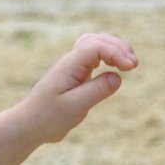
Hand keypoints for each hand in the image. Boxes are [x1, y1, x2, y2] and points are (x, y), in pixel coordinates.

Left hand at [21, 33, 138, 144]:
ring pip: (96, 44)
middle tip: (134, 64)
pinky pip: (94, 55)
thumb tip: (118, 77)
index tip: (130, 68)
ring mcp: (73, 66)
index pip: (96, 47)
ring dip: (114, 49)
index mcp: (69, 65)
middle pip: (98, 39)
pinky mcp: (76, 74)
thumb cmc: (49, 117)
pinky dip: (108, 56)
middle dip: (119, 47)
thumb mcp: (75, 107)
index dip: (116, 52)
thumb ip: (96, 91)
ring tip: (129, 63)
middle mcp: (71, 61)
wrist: (30, 125)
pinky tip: (116, 67)